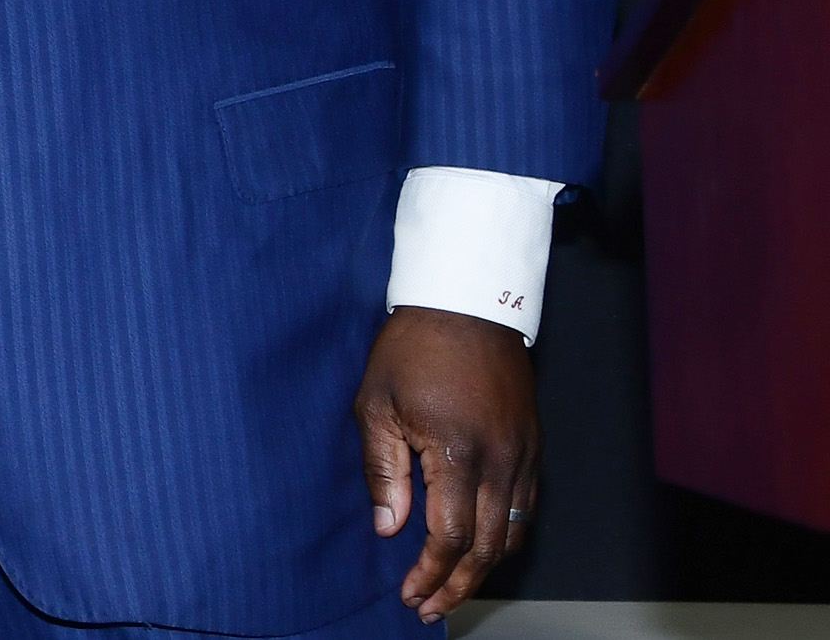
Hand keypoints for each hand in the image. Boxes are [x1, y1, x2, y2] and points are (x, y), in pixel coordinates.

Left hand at [357, 305, 539, 618]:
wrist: (466, 304)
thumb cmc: (413, 349)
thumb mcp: (377, 405)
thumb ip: (384, 471)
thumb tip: (389, 528)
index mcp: (459, 454)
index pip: (451, 537)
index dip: (431, 573)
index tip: (410, 595)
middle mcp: (502, 462)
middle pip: (488, 548)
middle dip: (458, 585)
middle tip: (432, 608)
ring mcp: (525, 455)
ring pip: (514, 532)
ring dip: (484, 567)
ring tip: (452, 587)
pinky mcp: (534, 445)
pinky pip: (526, 505)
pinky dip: (505, 535)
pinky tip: (480, 546)